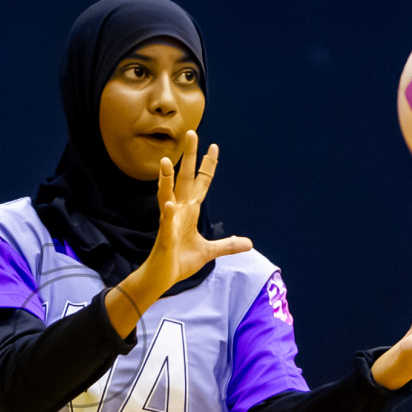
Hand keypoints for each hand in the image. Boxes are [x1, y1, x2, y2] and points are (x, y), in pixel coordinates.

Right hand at [104, 130, 251, 336]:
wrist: (162, 277)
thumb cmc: (179, 261)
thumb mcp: (209, 251)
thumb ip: (227, 245)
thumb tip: (249, 243)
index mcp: (189, 211)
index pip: (201, 183)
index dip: (208, 166)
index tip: (214, 147)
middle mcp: (179, 211)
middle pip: (185, 179)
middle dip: (189, 157)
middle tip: (191, 133)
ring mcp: (170, 222)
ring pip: (167, 194)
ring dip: (167, 179)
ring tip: (167, 161)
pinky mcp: (164, 238)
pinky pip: (166, 224)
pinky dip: (167, 215)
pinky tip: (168, 204)